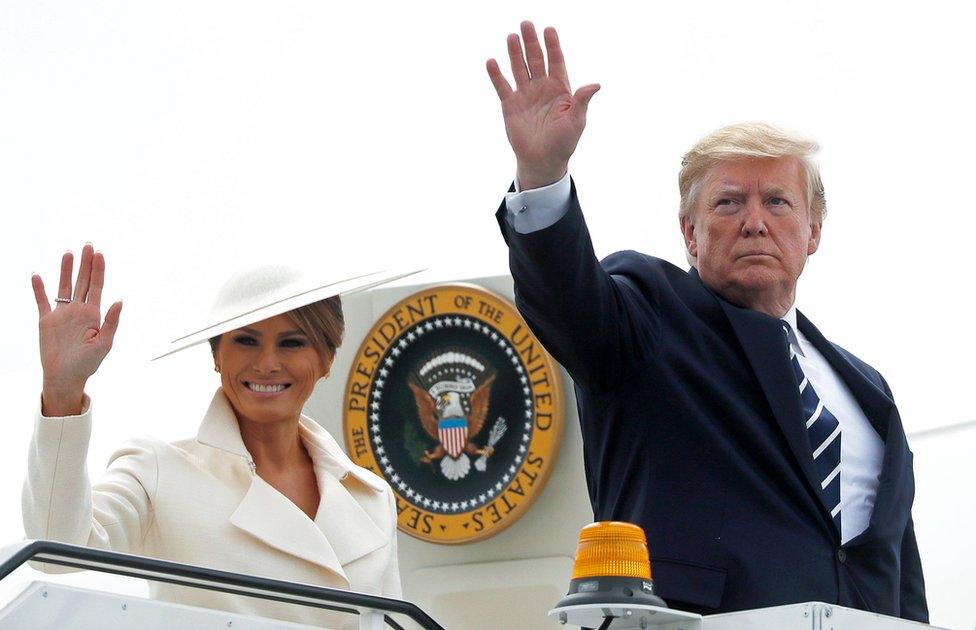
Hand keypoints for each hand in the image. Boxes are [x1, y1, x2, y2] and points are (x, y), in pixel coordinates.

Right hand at [32, 244, 122, 415]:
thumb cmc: (88, 363)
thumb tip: (119, 300)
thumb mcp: (104, 343)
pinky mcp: (46, 321)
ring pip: (64, 286)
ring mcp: (62, 314)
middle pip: (83, 281)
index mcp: (94, 314)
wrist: (66, 377)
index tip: (99, 254)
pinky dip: (39, 289)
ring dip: (65, 270)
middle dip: (85, 264)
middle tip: (88, 245)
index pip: (97, 287)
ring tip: (68, 253)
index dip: (99, 270)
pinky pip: (42, 301)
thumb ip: (111, 322)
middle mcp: (78, 310)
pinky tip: (37, 276)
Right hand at [486, 21, 599, 189]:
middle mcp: (542, 88)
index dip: (552, 46)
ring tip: (512, 37)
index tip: (549, 29)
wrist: (543, 161)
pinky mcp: (510, 106)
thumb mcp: (576, 121)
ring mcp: (525, 95)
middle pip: (536, 60)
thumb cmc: (563, 142)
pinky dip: (496, 75)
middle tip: (526, 24)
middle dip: (531, 42)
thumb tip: (595, 85)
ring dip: (515, 53)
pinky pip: (502, 87)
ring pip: (519, 69)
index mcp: (560, 89)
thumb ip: (582, 101)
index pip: (556, 61)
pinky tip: (492, 62)